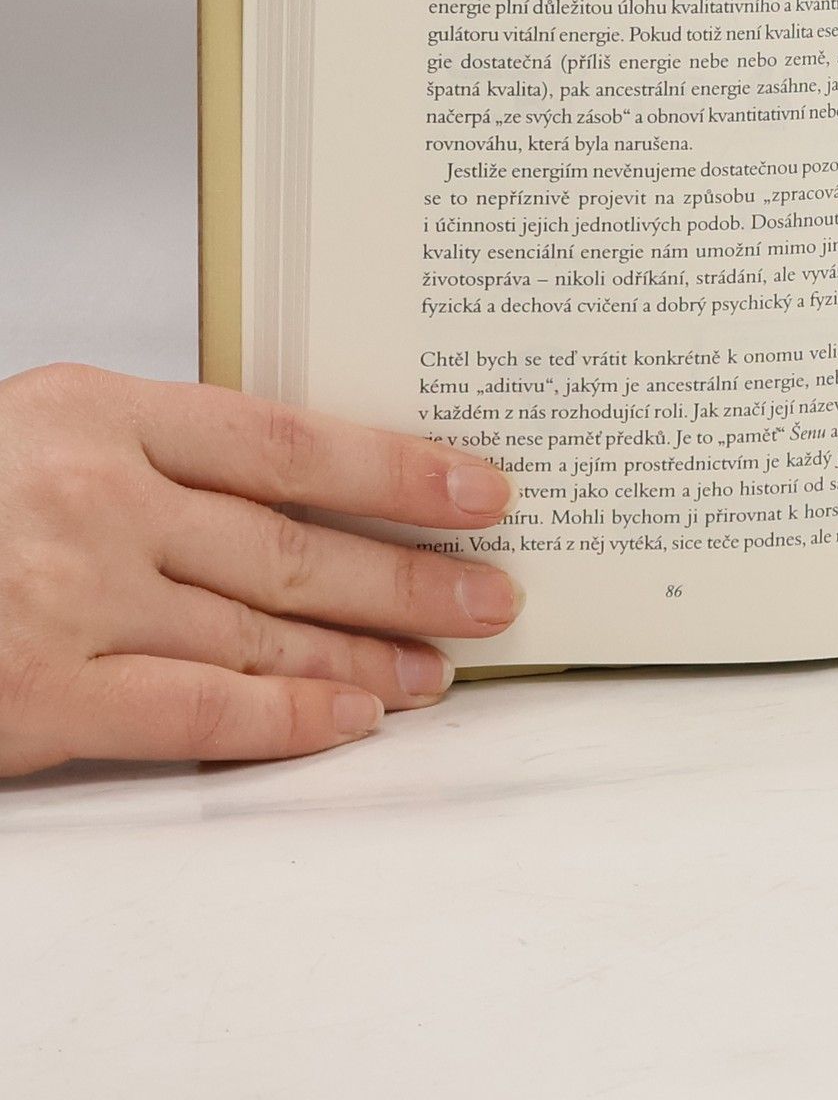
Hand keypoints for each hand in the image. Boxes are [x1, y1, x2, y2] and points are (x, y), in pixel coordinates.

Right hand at [0, 363, 522, 777]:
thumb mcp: (47, 428)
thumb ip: (166, 449)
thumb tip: (308, 484)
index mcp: (100, 412)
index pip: (292, 444)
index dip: (400, 472)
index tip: (482, 492)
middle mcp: (97, 502)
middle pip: (295, 548)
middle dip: (411, 580)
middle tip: (494, 597)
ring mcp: (68, 602)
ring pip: (262, 634)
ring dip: (368, 658)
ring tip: (444, 667)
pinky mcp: (40, 698)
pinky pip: (196, 714)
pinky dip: (286, 721)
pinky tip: (353, 721)